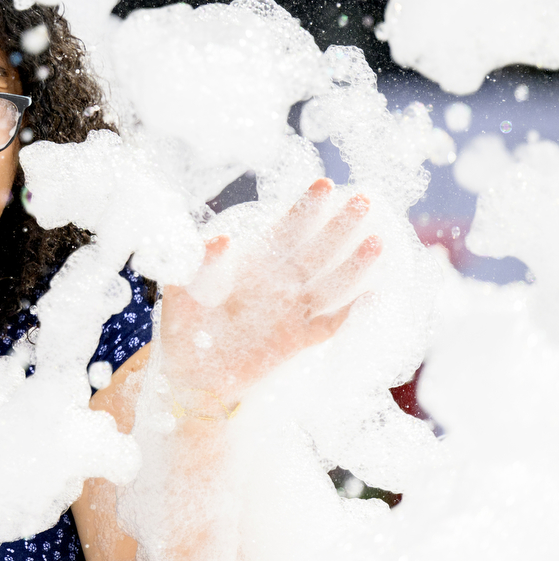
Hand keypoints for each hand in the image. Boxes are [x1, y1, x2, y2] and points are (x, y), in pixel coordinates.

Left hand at [158, 178, 381, 403]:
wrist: (190, 376)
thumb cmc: (184, 327)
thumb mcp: (182, 291)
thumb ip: (200, 264)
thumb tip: (220, 237)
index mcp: (255, 264)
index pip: (285, 229)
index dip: (305, 208)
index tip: (324, 184)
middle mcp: (280, 283)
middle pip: (316, 249)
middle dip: (340, 225)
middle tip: (364, 200)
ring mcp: (293, 311)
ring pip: (331, 283)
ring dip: (354, 264)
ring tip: (378, 241)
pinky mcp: (298, 341)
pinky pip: (330, 324)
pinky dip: (351, 313)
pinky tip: (374, 296)